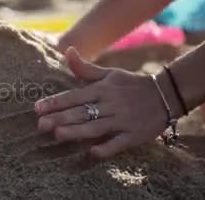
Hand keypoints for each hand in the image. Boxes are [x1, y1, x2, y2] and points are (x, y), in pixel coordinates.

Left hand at [34, 47, 167, 158]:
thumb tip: (67, 50)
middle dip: (60, 118)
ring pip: (96, 127)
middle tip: (40, 125)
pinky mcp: (134, 135)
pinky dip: (106, 147)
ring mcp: (122, 120)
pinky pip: (118, 143)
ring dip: (77, 131)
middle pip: (82, 112)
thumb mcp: (109, 74)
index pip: (74, 96)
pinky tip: (92, 152)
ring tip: (58, 135)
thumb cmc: (131, 85)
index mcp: (102, 89)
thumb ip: (85, 68)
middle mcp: (110, 104)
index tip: (37, 108)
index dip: (55, 102)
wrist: (167, 95)